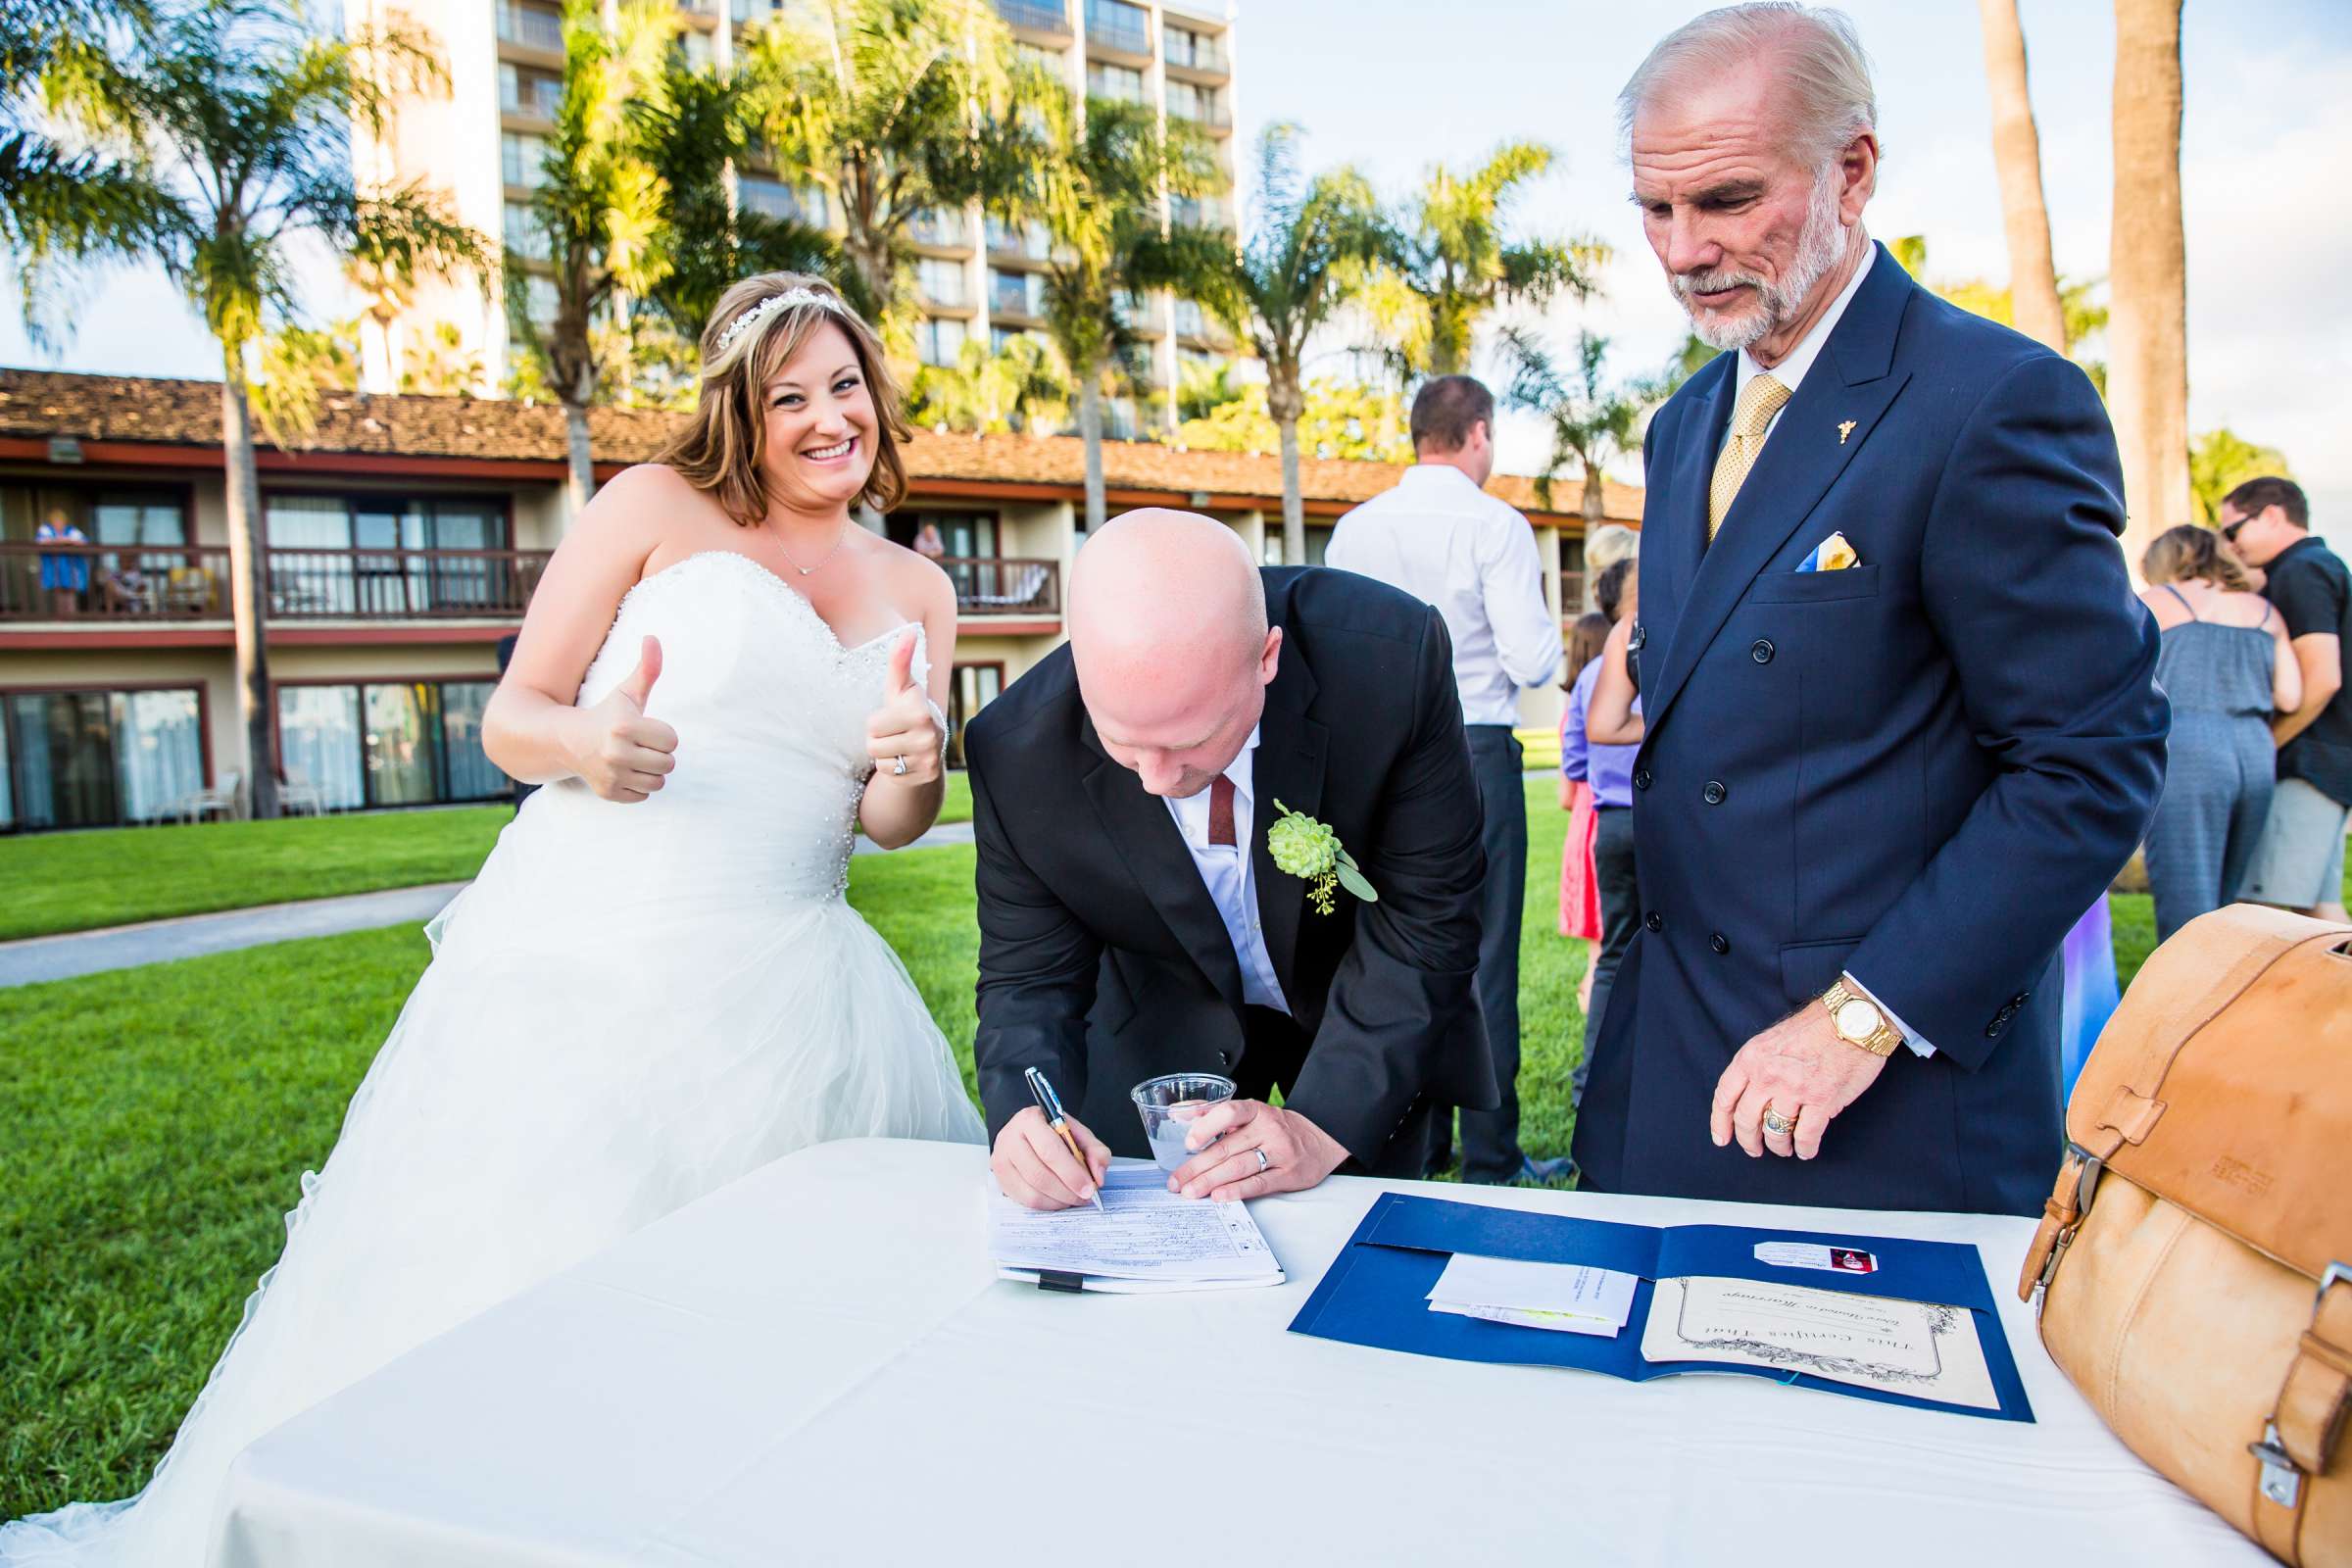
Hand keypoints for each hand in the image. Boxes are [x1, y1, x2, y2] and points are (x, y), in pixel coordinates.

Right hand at [571, 636, 677, 802]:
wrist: (568, 741)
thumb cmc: (607, 714)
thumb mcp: (627, 692)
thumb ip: (647, 669)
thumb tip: (653, 637)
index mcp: (624, 726)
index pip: (672, 740)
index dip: (662, 734)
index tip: (645, 729)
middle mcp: (615, 752)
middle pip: (668, 763)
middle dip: (658, 753)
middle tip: (640, 745)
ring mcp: (611, 775)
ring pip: (658, 782)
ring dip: (651, 771)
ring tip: (634, 758)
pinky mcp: (608, 793)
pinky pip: (644, 795)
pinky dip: (638, 786)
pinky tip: (623, 771)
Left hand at [865, 632, 941, 787]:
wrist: (929, 747)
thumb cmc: (907, 710)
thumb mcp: (900, 687)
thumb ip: (900, 660)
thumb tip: (908, 629)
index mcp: (919, 710)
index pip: (872, 725)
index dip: (877, 721)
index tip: (894, 716)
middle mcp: (927, 734)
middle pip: (873, 744)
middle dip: (878, 739)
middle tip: (895, 733)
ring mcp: (928, 757)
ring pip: (880, 760)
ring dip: (885, 754)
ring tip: (899, 746)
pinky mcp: (926, 775)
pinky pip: (890, 774)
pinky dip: (893, 769)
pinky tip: (905, 759)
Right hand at [991, 1106, 1111, 1210]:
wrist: (1030, 1132)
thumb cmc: (1055, 1133)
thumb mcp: (1079, 1133)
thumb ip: (1095, 1151)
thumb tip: (1098, 1177)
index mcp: (1029, 1120)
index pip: (1049, 1150)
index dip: (1071, 1173)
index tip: (1090, 1187)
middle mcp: (1009, 1138)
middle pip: (1039, 1175)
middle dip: (1067, 1191)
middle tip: (1085, 1197)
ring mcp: (1001, 1160)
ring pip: (1031, 1192)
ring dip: (1058, 1201)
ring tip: (1074, 1198)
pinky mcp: (1000, 1179)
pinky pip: (1025, 1201)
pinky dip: (1047, 1205)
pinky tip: (1059, 1199)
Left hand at [1168, 1099, 1347, 1201]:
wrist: (1321, 1142)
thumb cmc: (1278, 1128)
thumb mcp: (1252, 1113)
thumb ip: (1215, 1113)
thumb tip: (1179, 1113)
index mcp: (1256, 1111)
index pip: (1228, 1113)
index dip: (1206, 1127)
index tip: (1188, 1143)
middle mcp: (1268, 1129)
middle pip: (1226, 1148)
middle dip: (1197, 1166)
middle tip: (1177, 1181)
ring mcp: (1279, 1152)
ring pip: (1239, 1167)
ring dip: (1211, 1181)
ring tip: (1191, 1192)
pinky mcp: (1287, 1174)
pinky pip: (1258, 1183)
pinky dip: (1237, 1191)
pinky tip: (1220, 1196)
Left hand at [1710, 1003, 1890, 1159]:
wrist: (1853, 1018)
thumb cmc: (1816, 1026)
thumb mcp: (1771, 1039)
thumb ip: (1757, 1066)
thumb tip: (1750, 1096)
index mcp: (1751, 1058)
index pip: (1724, 1096)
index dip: (1720, 1122)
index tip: (1722, 1138)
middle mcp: (1767, 1075)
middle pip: (1746, 1120)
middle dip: (1748, 1141)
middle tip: (1754, 1149)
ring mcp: (1794, 1089)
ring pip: (1775, 1133)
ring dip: (1779, 1147)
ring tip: (1784, 1149)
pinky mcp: (1821, 1100)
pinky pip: (1806, 1136)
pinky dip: (1805, 1149)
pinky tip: (1806, 1150)